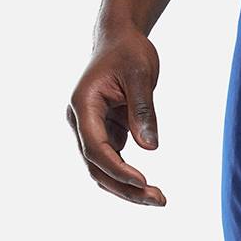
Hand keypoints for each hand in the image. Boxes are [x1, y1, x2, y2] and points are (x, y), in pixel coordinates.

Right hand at [67, 26, 165, 205]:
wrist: (120, 40)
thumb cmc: (128, 52)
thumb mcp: (140, 75)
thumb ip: (143, 110)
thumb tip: (150, 147)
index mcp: (83, 105)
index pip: (94, 147)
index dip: (117, 169)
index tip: (143, 182)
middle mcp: (81, 121)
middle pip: (96, 167)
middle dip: (125, 188)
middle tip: (159, 200)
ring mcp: (91, 130)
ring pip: (103, 170)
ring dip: (127, 189)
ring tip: (159, 199)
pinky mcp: (105, 134)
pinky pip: (113, 163)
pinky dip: (129, 179)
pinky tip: (150, 189)